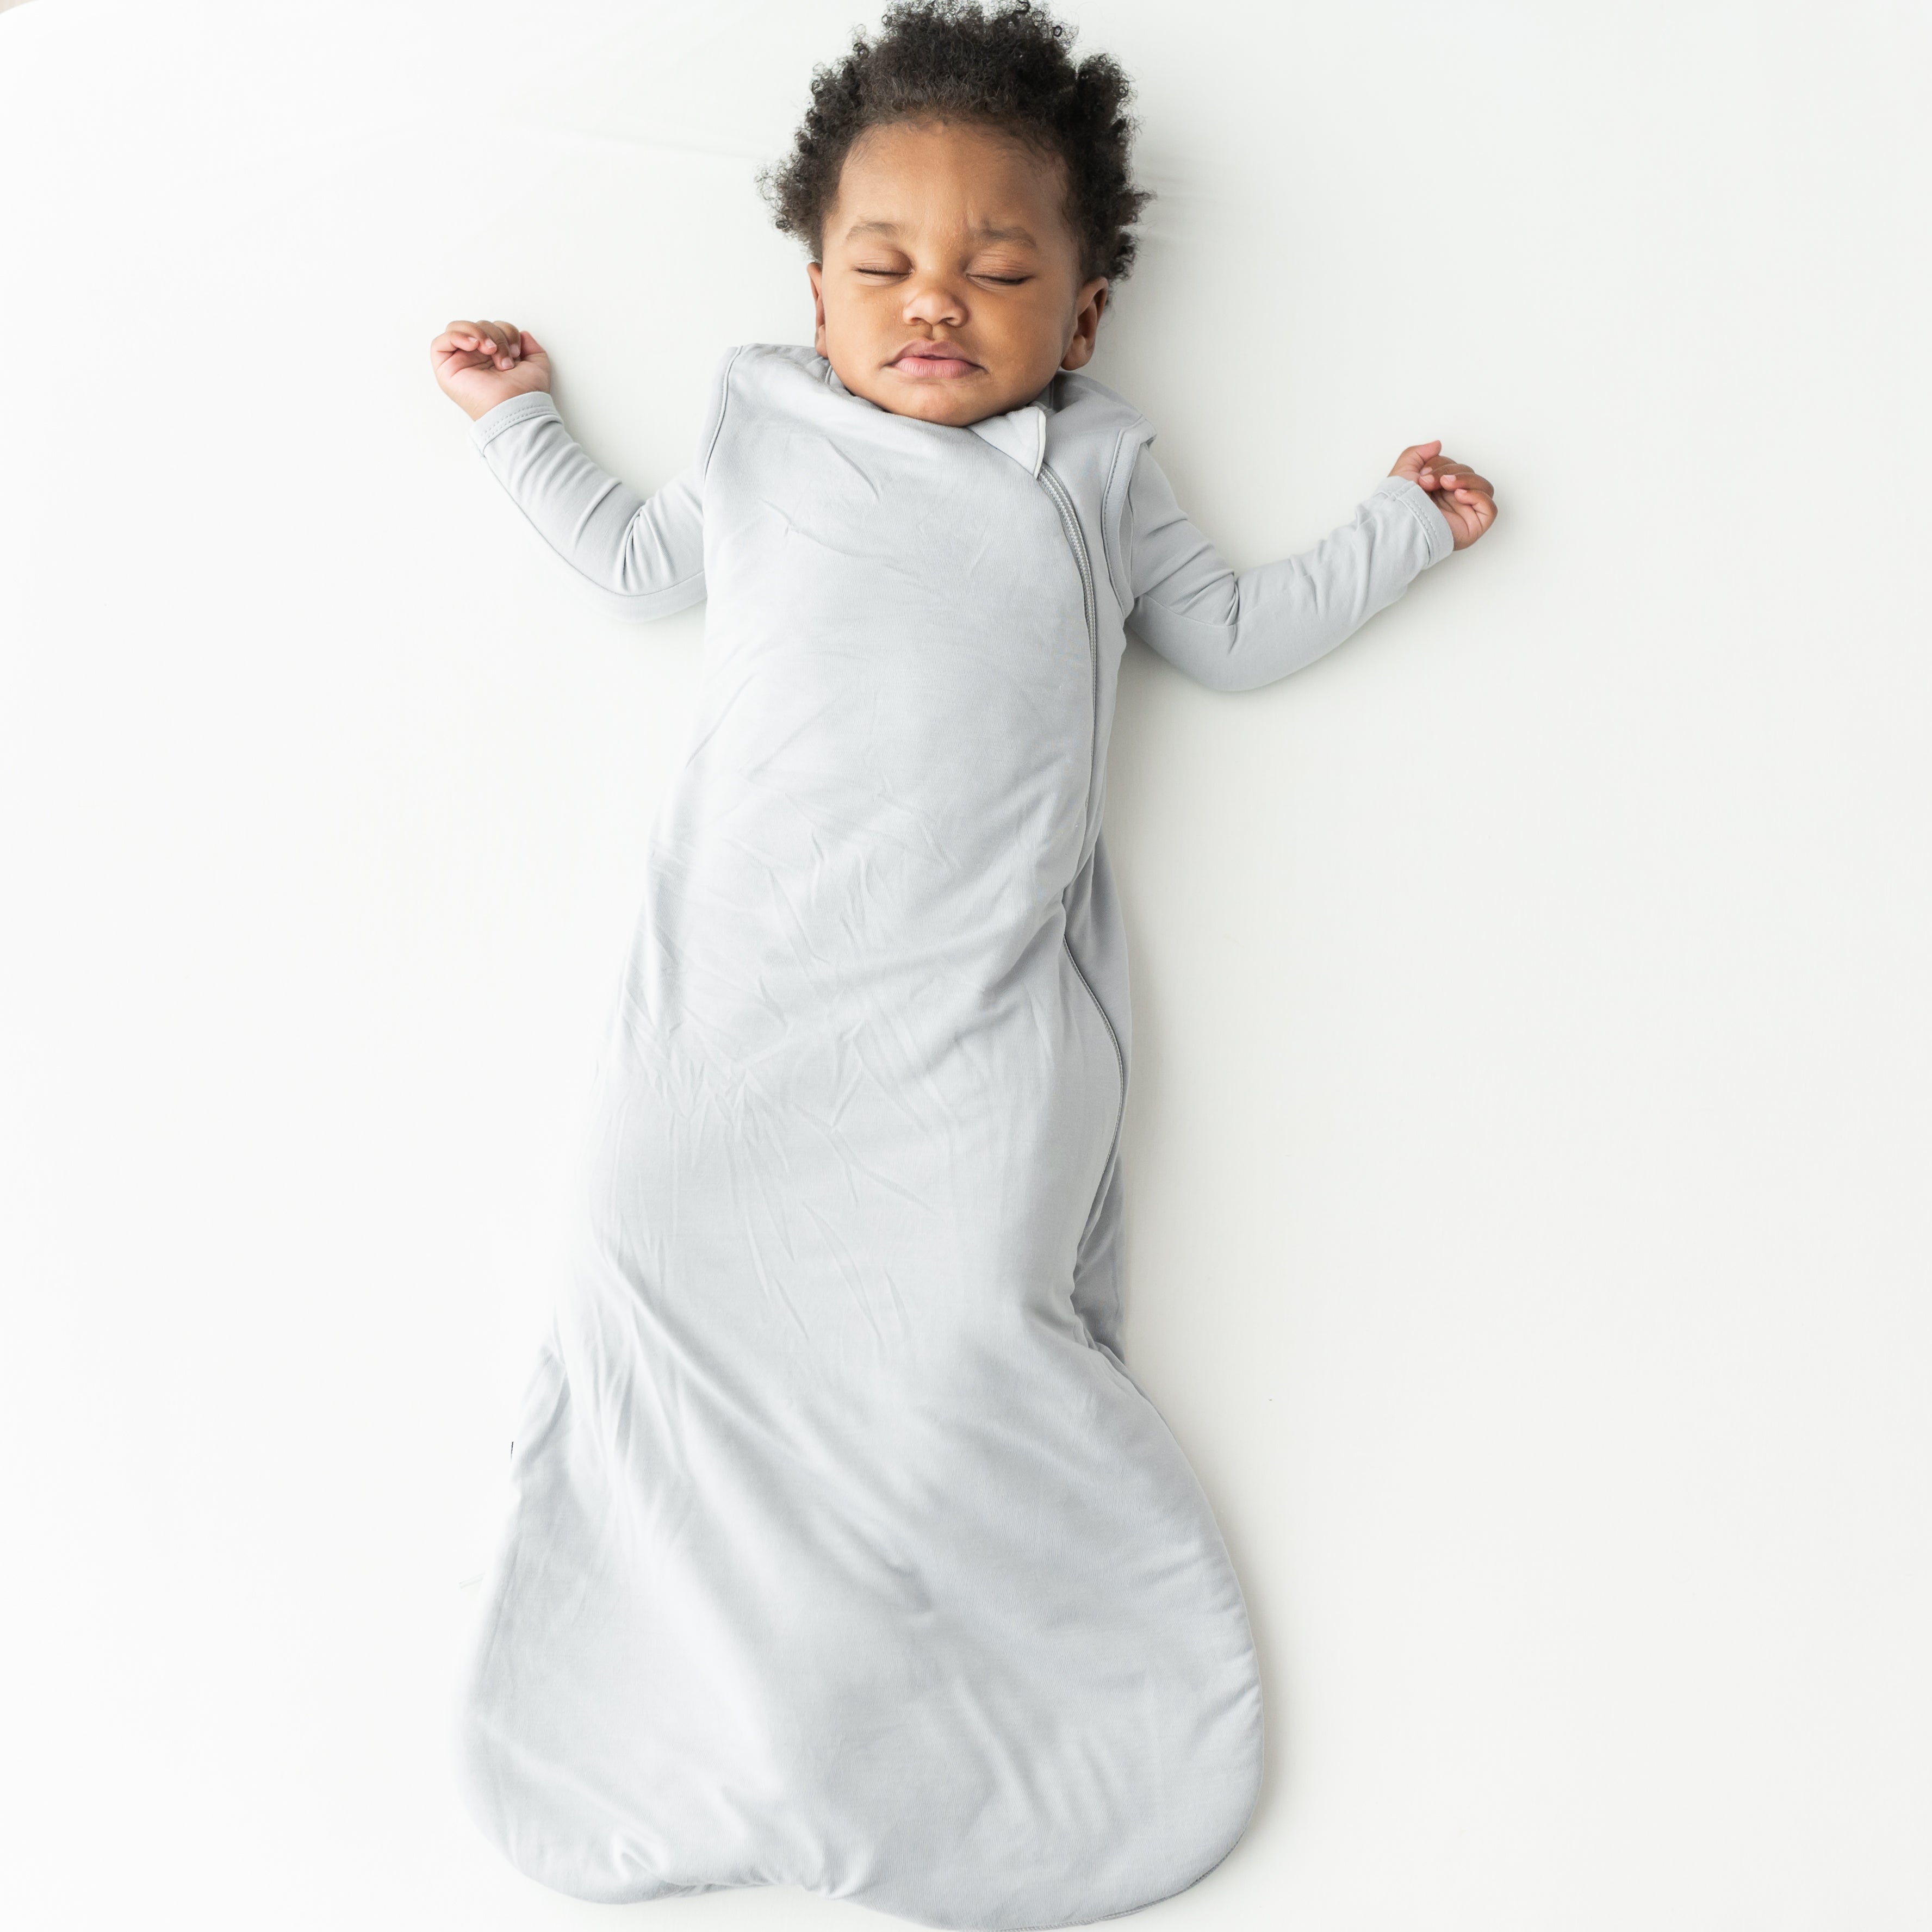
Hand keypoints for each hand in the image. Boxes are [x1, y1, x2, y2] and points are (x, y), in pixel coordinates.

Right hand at [431, 319, 550, 420]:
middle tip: (505, 358)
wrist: (517, 408)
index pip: (492, 328)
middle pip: (477, 326)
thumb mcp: (537, 364)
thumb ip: (531, 347)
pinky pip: (439, 343)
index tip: (516, 351)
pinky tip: (473, 345)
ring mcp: (459, 364)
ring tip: (491, 350)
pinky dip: (456, 336)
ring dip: (478, 333)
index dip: (506, 331)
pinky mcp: (446, 371)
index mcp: (493, 358)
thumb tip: (523, 334)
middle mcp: (475, 359)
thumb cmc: (527, 394)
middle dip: (495, 335)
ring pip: (457, 329)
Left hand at [1389, 441, 1495, 549]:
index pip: (1456, 468)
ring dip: (1466, 479)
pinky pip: (1490, 508)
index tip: (1423, 473)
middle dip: (1450, 471)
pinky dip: (1478, 496)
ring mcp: (1465, 513)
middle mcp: (1453, 501)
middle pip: (1470, 475)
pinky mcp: (1473, 526)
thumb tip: (1437, 445)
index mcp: (1440, 490)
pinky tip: (1459, 495)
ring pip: (1483, 487)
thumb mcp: (1404, 469)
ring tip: (1445, 484)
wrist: (1398, 523)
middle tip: (1429, 481)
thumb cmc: (1399, 504)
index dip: (1442, 464)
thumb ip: (1419, 453)